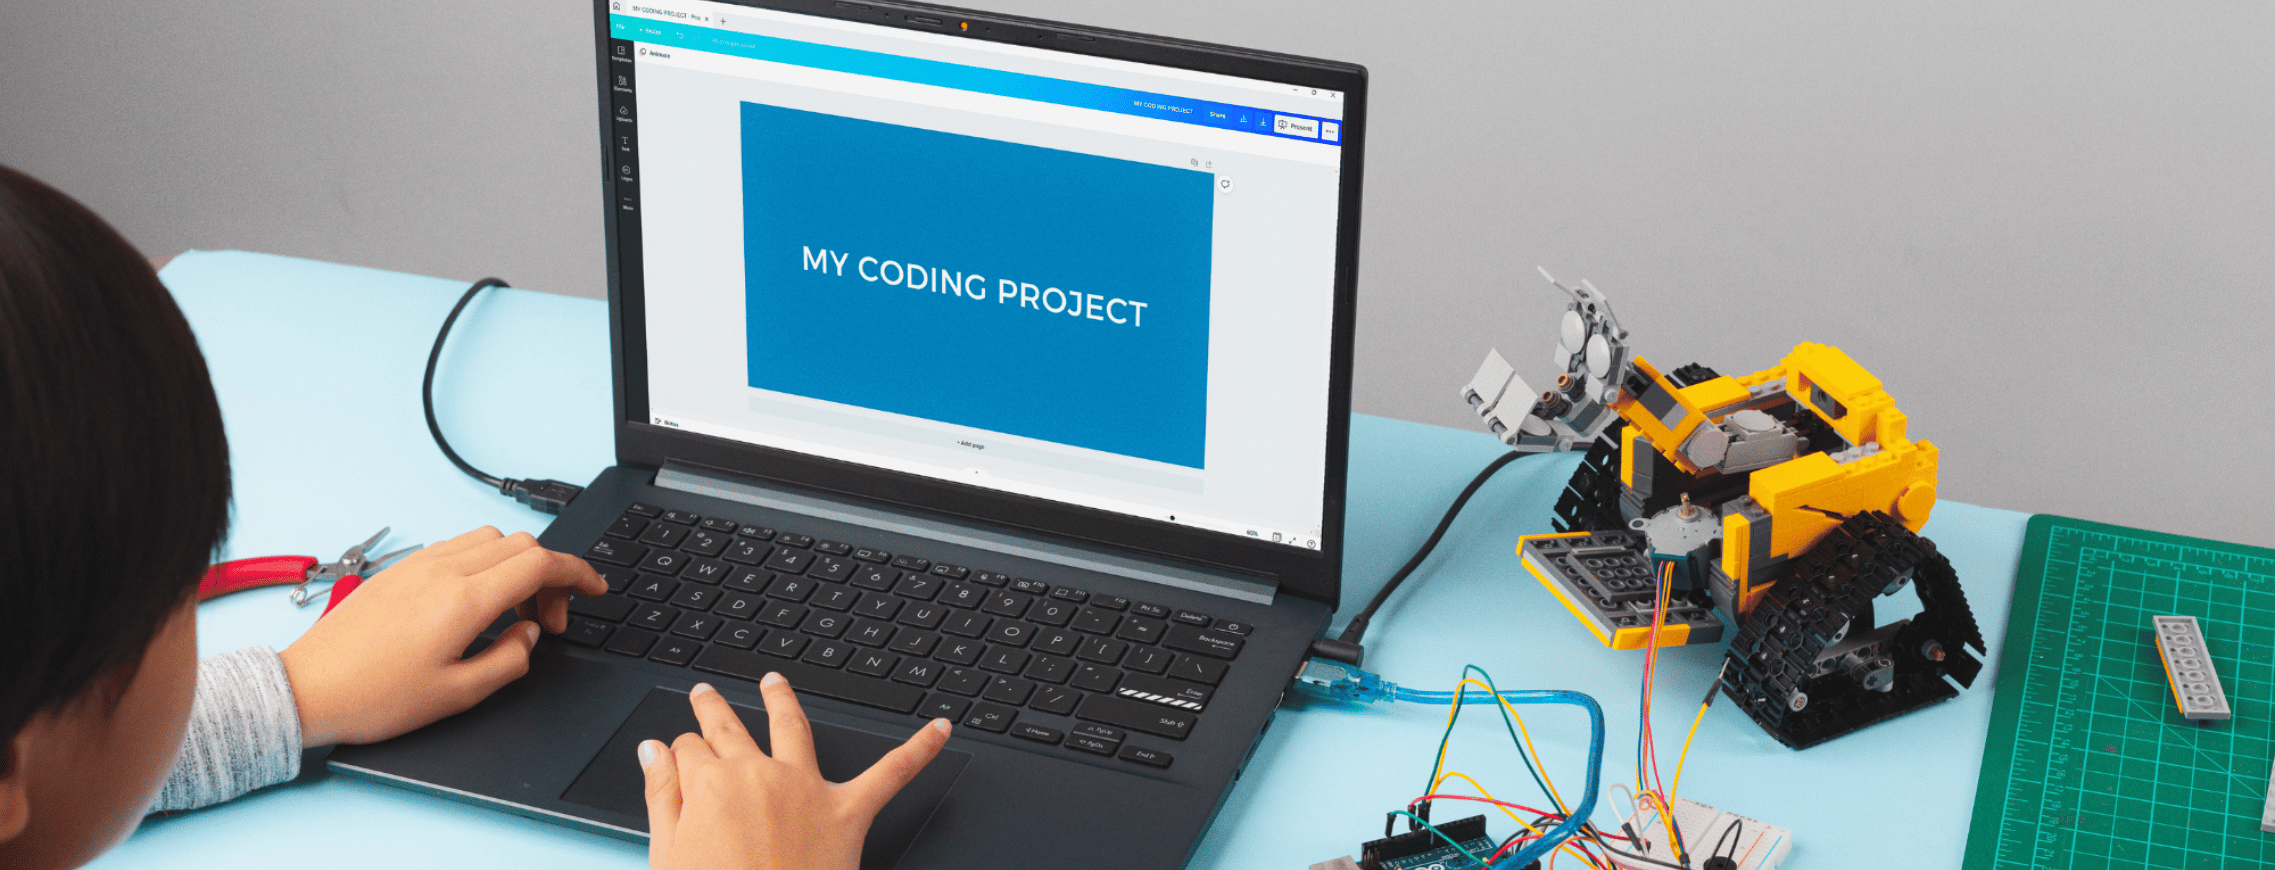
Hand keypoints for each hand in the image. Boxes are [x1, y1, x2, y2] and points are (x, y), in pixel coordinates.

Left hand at [277, 526, 606, 746]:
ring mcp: (418, 565)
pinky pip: (458, 548)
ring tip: (511, 611)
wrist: (309, 688)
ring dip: (516, 566)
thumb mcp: (458, 694)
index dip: (578, 573)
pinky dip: (485, 564)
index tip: (594, 589)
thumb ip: (509, 659)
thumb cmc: (374, 696)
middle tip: (547, 620)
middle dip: (549, 576)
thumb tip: (528, 633)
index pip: (540, 564)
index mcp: (464, 600)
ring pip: (490, 540)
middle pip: (521, 545)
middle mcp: (443, 571)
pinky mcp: (400, 570)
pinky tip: (476, 602)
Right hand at [642, 678, 950, 869]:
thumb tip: (653, 750)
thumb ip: (661, 796)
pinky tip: (940, 729)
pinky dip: (920, 749)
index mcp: (710, 785)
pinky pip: (891, 773)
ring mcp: (804, 788)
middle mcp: (758, 774)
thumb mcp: (667, 853)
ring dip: (783, 698)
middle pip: (731, 728)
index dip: (681, 751)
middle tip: (705, 693)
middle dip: (714, 708)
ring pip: (794, 726)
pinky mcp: (848, 812)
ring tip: (774, 681)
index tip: (678, 755)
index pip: (689, 748)